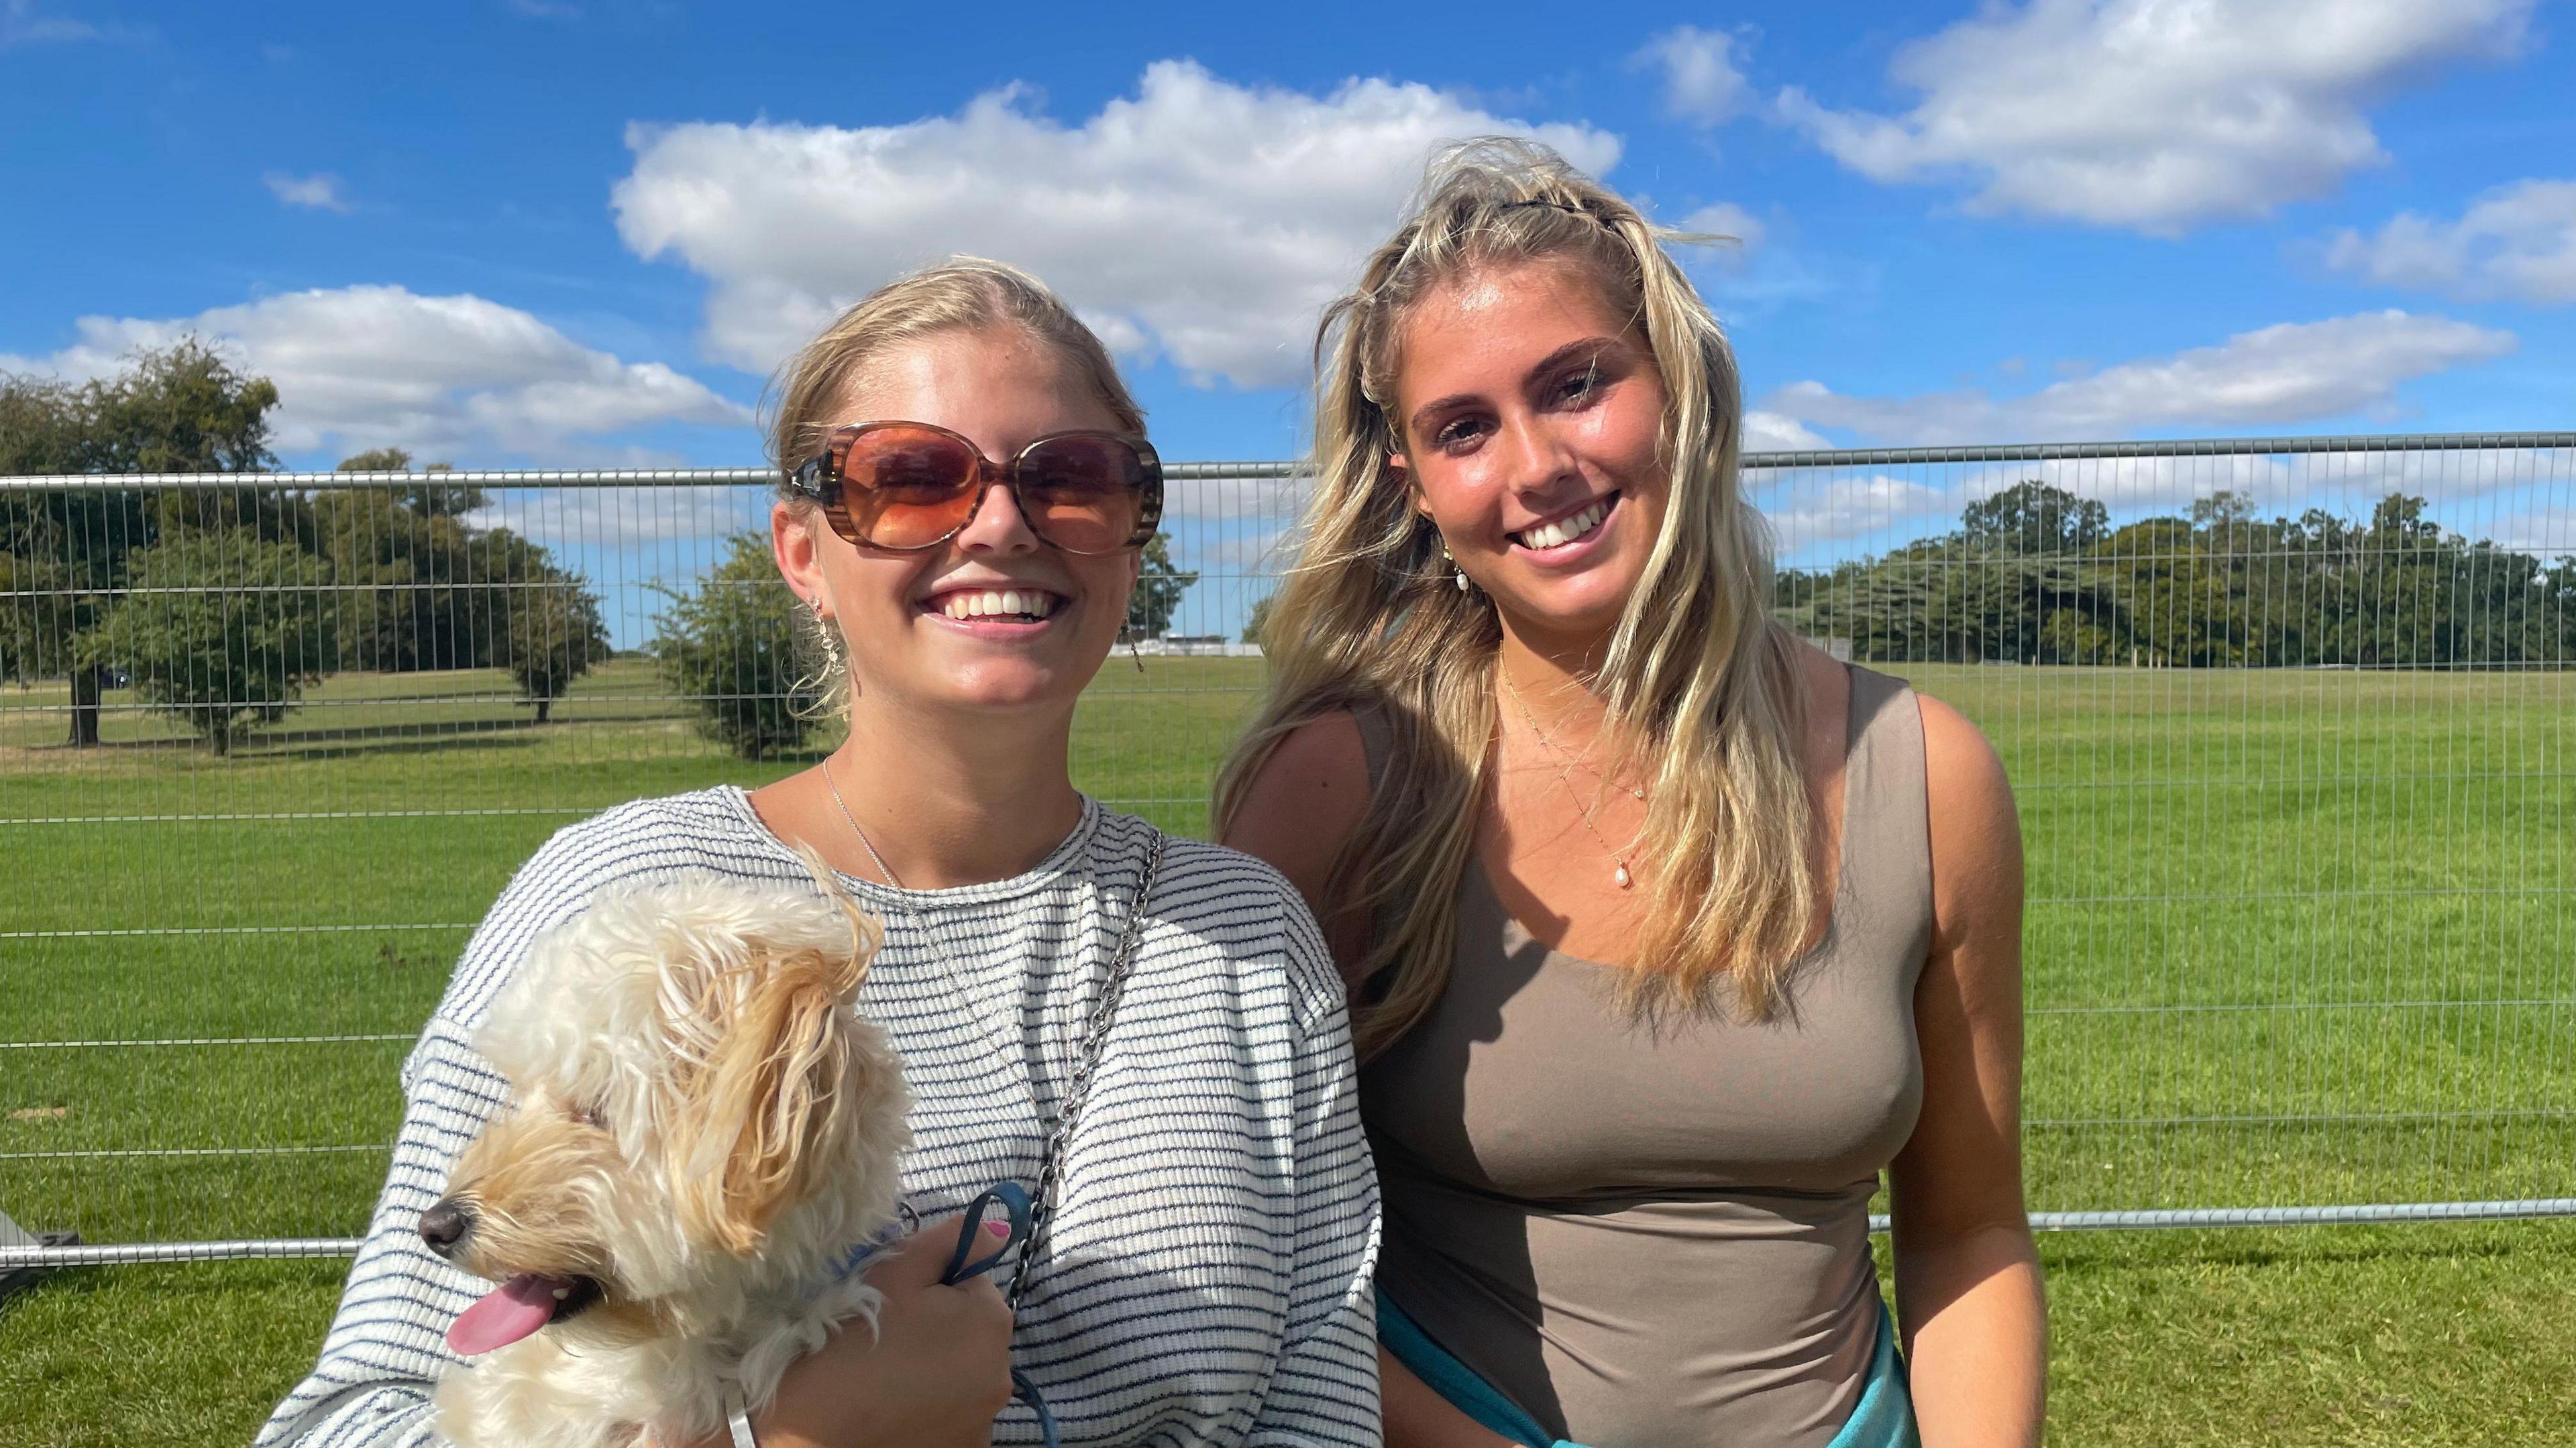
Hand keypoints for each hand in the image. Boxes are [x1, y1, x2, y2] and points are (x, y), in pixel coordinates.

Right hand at [695, 1214, 1016, 1447]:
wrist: (808, 1429)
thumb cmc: (852, 1338)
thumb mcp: (895, 1273)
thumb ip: (947, 1242)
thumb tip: (998, 1229)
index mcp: (991, 1323)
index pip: (973, 1285)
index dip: (934, 1288)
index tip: (898, 1305)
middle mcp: (1002, 1375)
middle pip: (973, 1334)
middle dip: (942, 1330)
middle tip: (888, 1340)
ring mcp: (985, 1421)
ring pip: (964, 1376)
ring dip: (938, 1371)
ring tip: (886, 1377)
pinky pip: (954, 1416)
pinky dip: (931, 1410)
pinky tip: (892, 1408)